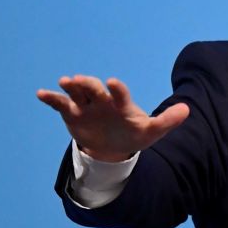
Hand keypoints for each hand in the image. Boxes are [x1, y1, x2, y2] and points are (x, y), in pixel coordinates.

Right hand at [37, 75, 188, 161]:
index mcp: (121, 103)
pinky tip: (40, 94)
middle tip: (80, 80)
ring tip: (64, 82)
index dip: (117, 89)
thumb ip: (167, 120)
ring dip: (71, 87)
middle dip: (89, 85)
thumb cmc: (135, 134)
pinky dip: (51, 98)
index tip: (112, 83)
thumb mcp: (152, 131)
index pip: (120, 94)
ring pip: (77, 93)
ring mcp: (87, 106)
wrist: (114, 147)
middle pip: (95, 89)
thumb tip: (187, 109)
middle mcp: (103, 101)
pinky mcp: (73, 114)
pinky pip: (60, 104)